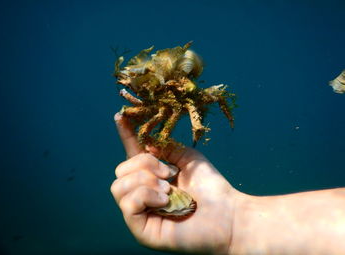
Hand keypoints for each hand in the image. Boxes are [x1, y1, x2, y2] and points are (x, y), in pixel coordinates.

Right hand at [111, 113, 239, 253]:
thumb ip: (164, 148)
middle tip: (170, 174)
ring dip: (146, 181)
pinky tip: (165, 201)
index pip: (132, 155)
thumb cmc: (210, 186)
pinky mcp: (141, 229)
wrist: (226, 213)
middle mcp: (142, 193)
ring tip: (169, 189)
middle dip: (145, 165)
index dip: (125, 136)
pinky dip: (147, 196)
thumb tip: (144, 145)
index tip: (119, 115)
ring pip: (119, 186)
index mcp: (152, 176)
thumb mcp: (187, 157)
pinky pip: (128, 204)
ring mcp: (140, 212)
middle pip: (121, 169)